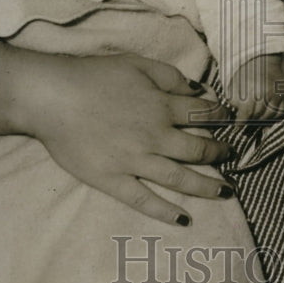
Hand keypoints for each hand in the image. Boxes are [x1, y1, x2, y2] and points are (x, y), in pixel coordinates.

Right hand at [16, 53, 235, 225]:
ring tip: (226, 191)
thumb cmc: (93, 76)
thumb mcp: (137, 63)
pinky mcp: (113, 180)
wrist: (52, 97)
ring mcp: (135, 162)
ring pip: (180, 178)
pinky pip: (145, 200)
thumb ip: (170, 76)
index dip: (220, 118)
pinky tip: (185, 219)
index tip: (230, 122)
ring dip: (207, 186)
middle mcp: (155, 136)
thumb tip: (199, 89)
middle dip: (219, 153)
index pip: (202, 114)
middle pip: (198, 149)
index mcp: (161, 106)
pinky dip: (166, 211)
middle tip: (230, 155)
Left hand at [226, 54, 283, 123]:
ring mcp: (276, 94)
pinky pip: (281, 111)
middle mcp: (265, 93)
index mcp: (251, 90)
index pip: (246, 114)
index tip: (238, 127)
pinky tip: (267, 116)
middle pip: (258, 115)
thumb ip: (232, 99)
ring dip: (262, 120)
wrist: (262, 58)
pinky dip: (274, 117)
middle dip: (250, 120)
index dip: (241, 123)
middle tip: (246, 122)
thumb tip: (235, 114)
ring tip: (256, 119)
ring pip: (269, 115)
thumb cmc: (245, 72)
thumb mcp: (234, 83)